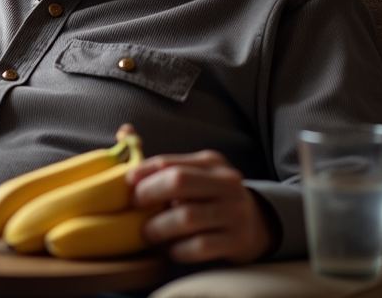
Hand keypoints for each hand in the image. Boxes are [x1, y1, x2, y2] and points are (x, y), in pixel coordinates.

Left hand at [128, 150, 273, 263]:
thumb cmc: (209, 197)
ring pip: (187, 217)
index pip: (169, 163)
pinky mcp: (238, 240)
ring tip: (148, 234)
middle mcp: (226, 182)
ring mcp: (235, 212)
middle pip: (179, 182)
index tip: (126, 185)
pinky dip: (178, 250)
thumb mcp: (193, 173)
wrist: (256, 224)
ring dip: (159, 228)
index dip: (142, 172)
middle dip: (149, 195)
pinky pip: (200, 246)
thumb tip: (124, 131)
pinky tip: (170, 250)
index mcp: (211, 162)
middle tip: (134, 208)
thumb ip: (160, 161)